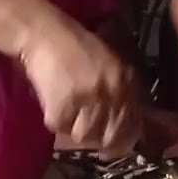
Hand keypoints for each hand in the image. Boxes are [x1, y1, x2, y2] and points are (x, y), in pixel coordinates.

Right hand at [19, 9, 141, 156]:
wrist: (43, 32)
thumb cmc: (74, 45)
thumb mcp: (109, 62)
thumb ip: (120, 89)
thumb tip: (127, 123)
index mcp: (125, 80)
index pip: (134, 123)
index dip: (125, 139)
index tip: (114, 145)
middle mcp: (111, 92)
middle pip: (110, 136)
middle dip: (98, 140)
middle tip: (86, 134)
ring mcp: (87, 100)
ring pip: (83, 137)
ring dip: (73, 128)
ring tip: (66, 110)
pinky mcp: (62, 106)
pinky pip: (60, 128)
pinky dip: (54, 119)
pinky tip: (52, 102)